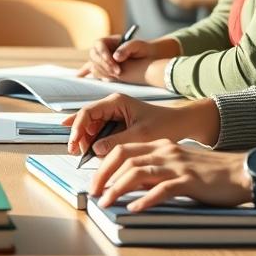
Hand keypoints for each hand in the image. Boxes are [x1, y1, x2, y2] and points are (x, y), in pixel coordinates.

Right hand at [64, 94, 220, 156]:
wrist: (182, 124)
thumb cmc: (165, 125)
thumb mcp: (141, 135)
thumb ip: (117, 141)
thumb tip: (95, 149)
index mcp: (116, 102)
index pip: (88, 112)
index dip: (77, 128)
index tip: (73, 145)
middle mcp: (112, 105)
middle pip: (87, 119)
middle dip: (79, 135)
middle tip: (75, 152)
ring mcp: (115, 114)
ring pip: (92, 126)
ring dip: (86, 139)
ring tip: (83, 154)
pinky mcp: (119, 124)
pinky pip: (101, 132)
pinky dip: (95, 142)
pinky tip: (91, 151)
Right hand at [78, 36, 156, 80]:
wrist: (147, 59)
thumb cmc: (142, 49)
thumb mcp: (138, 45)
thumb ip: (127, 48)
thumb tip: (116, 57)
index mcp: (108, 41)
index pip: (99, 44)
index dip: (103, 53)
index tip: (113, 62)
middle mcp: (102, 50)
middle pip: (94, 55)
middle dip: (104, 65)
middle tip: (117, 72)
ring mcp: (101, 60)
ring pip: (93, 66)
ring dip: (103, 72)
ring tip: (116, 76)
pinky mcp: (103, 70)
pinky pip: (93, 72)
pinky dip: (94, 75)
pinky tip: (92, 78)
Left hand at [88, 139, 250, 211]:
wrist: (242, 172)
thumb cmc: (209, 173)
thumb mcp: (177, 166)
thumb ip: (154, 172)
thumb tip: (129, 184)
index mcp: (161, 146)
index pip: (123, 150)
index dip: (104, 165)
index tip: (95, 182)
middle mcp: (166, 151)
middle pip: (124, 158)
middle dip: (104, 175)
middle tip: (94, 193)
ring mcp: (177, 165)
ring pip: (138, 172)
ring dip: (118, 188)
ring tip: (106, 202)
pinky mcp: (190, 181)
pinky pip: (162, 190)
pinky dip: (145, 200)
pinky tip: (135, 209)